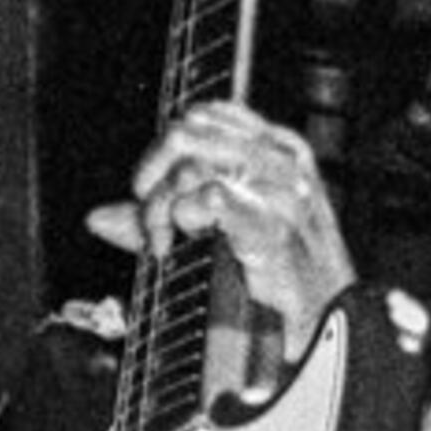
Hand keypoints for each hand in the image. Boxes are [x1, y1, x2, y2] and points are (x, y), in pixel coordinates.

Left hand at [98, 102, 355, 369]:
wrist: (332, 316)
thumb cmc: (285, 274)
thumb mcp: (230, 228)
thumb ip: (166, 215)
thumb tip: (98, 218)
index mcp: (278, 145)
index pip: (204, 114)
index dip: (162, 149)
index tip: (149, 191)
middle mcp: (280, 156)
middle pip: (187, 131)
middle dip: (152, 176)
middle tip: (151, 222)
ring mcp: (280, 188)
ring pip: (190, 163)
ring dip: (160, 206)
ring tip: (164, 241)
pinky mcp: (271, 223)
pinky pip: (207, 196)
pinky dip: (179, 219)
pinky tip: (180, 244)